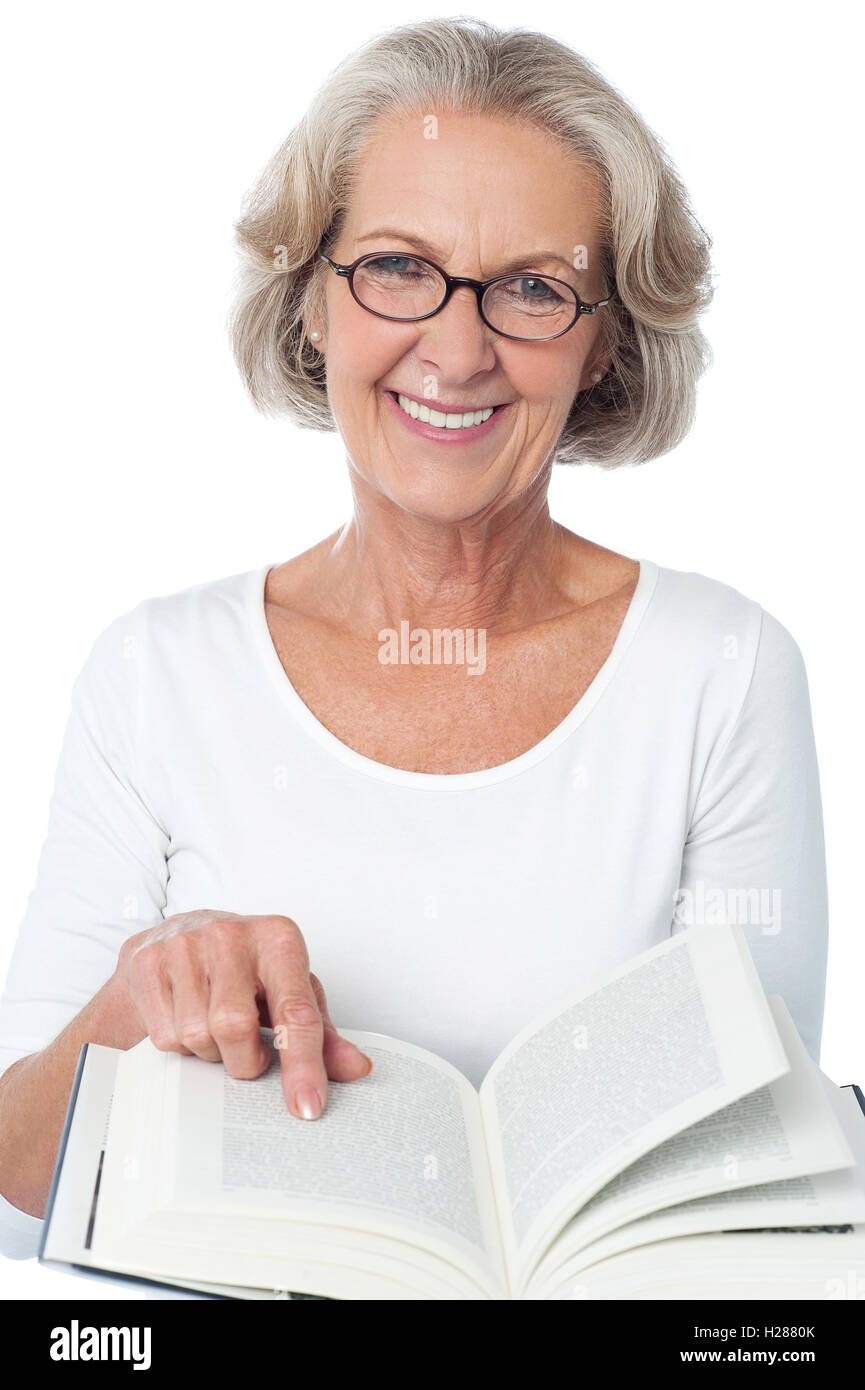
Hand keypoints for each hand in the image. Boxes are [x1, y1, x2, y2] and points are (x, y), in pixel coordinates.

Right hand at [114, 909, 370, 1118]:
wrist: (180, 935)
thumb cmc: (247, 967)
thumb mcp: (290, 989)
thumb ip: (322, 1032)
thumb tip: (356, 1068)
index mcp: (278, 938)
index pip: (295, 1011)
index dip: (303, 1065)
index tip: (306, 1107)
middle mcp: (230, 935)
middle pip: (234, 1028)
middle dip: (244, 1059)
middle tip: (248, 1050)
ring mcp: (184, 945)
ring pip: (196, 1035)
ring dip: (211, 1052)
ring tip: (216, 1027)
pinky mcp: (147, 961)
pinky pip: (164, 1036)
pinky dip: (180, 1044)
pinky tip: (187, 1017)